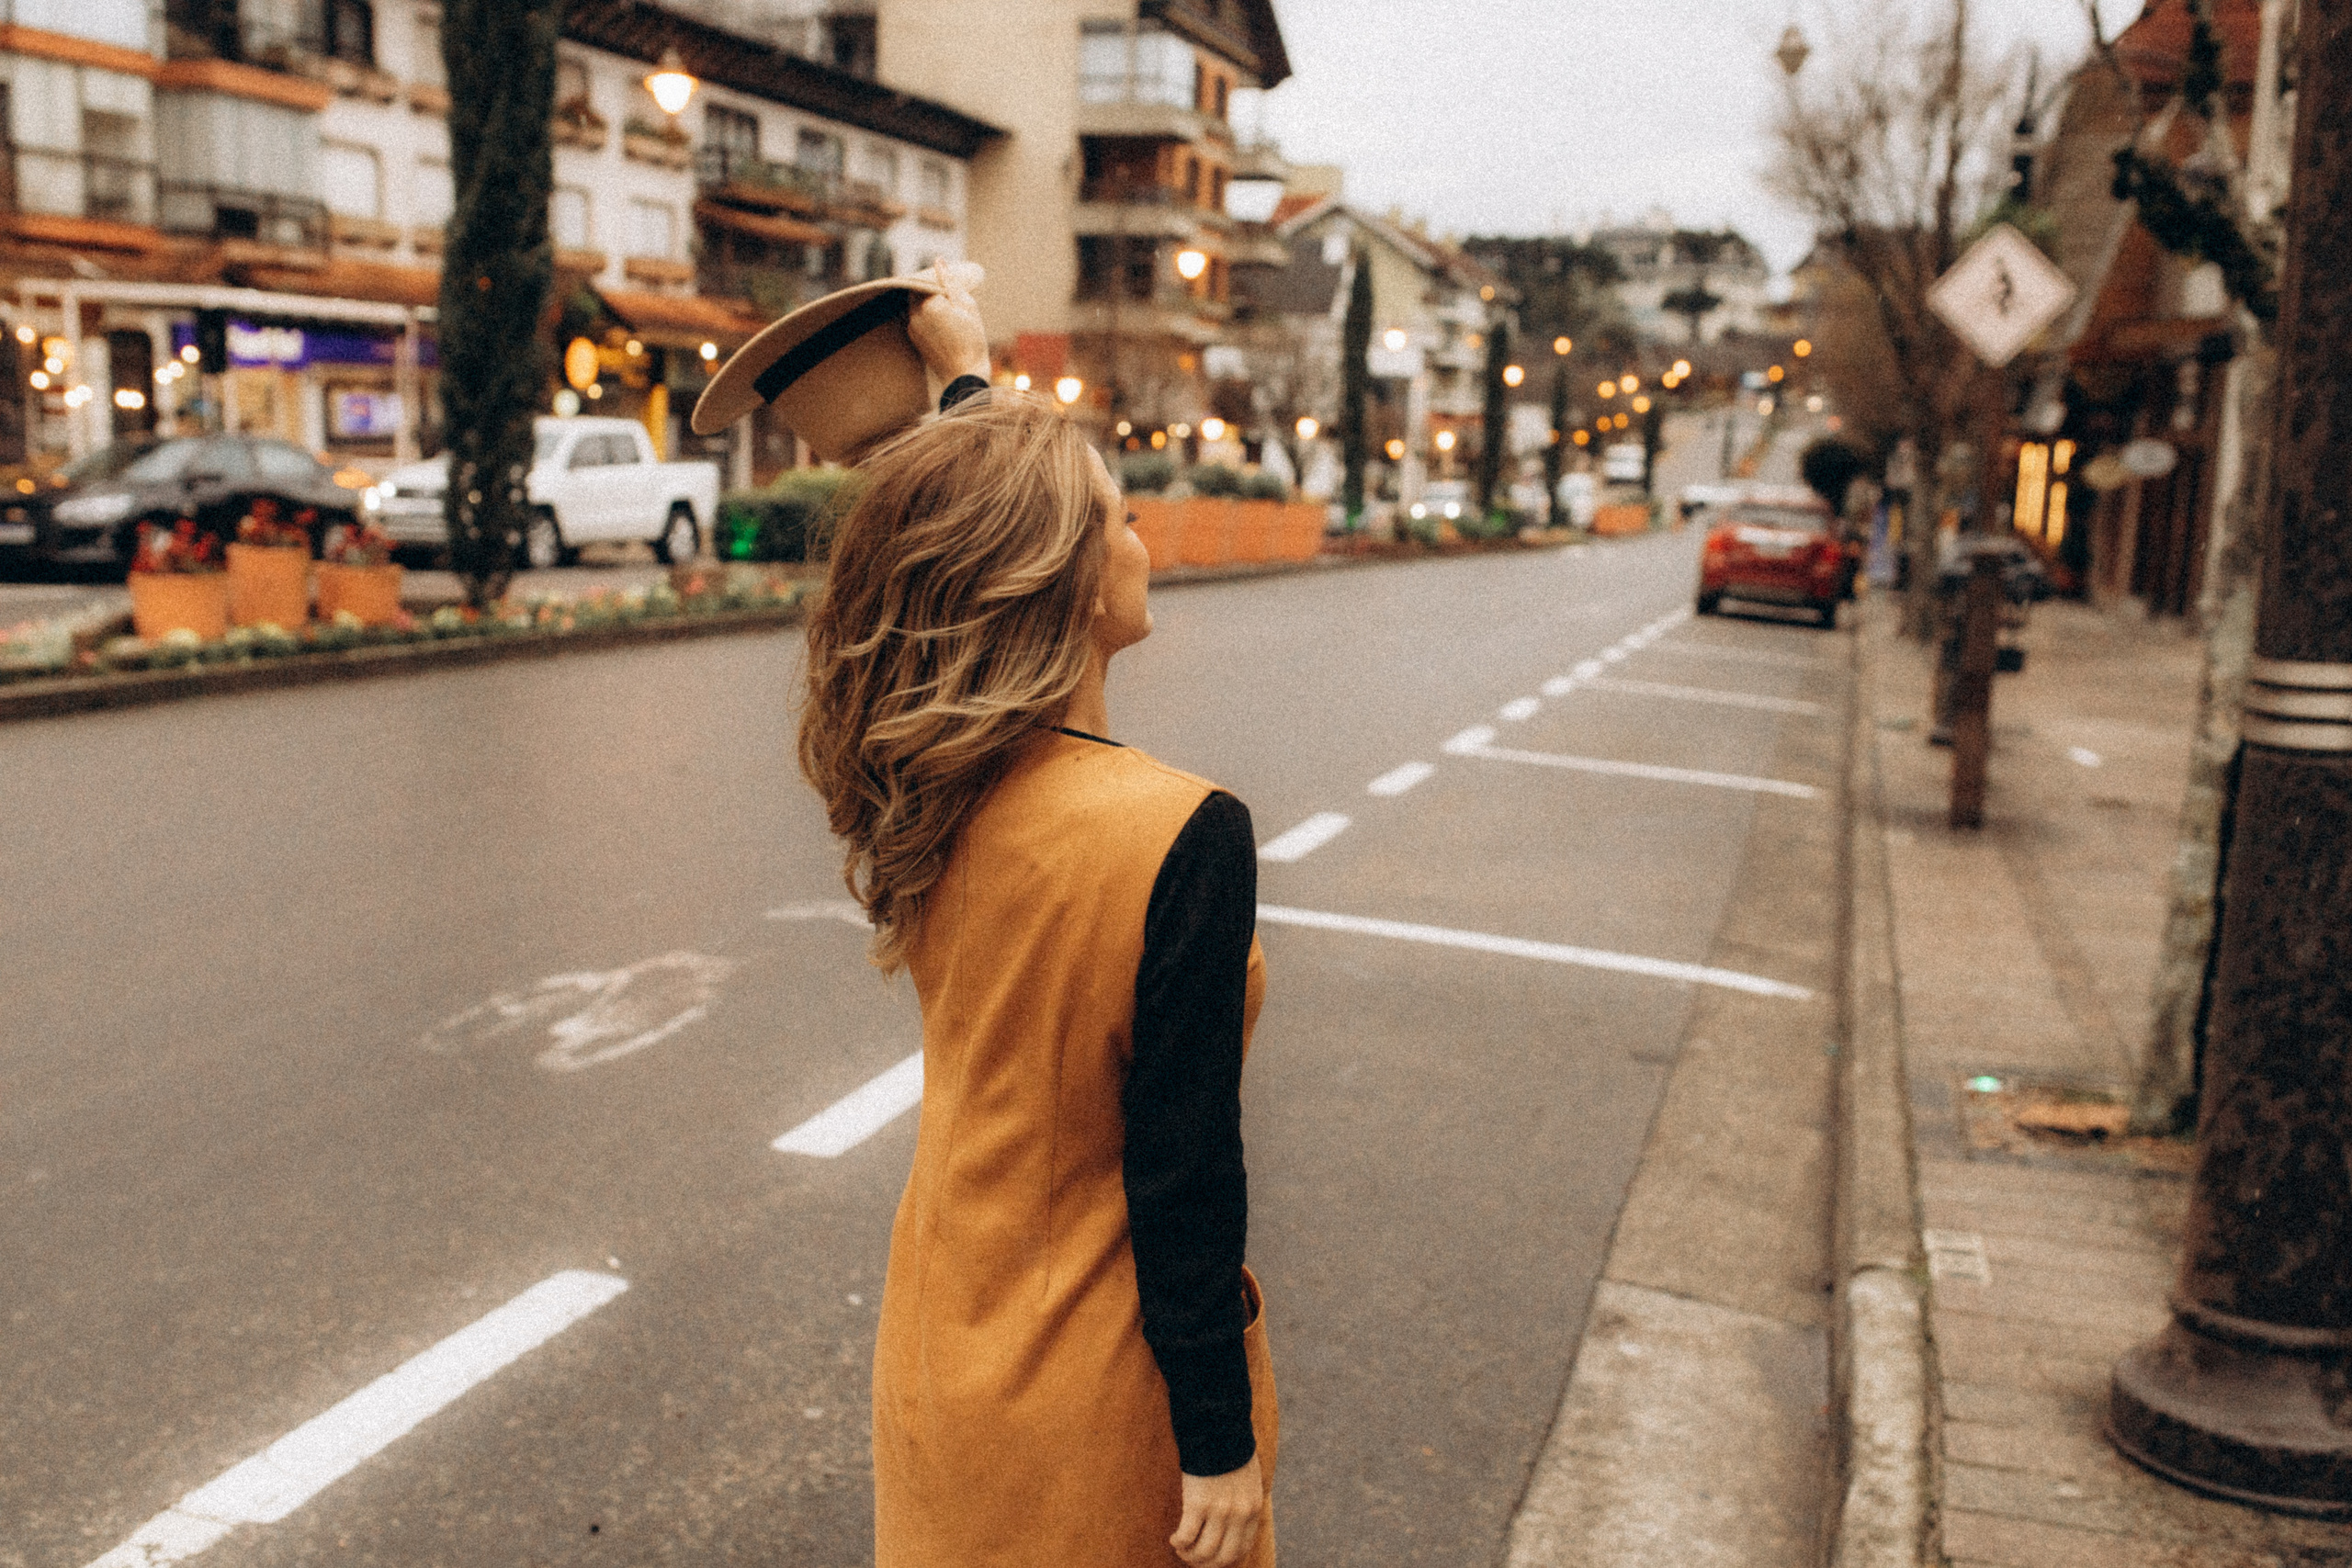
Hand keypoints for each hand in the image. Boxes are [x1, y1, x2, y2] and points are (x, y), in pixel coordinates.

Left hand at [909, 259, 989, 394]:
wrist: (964, 376)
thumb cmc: (971, 341)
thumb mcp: (967, 306)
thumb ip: (951, 282)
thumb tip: (939, 261)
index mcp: (928, 303)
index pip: (925, 279)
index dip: (937, 279)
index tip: (950, 285)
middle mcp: (914, 314)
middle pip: (917, 291)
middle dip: (931, 290)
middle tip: (950, 297)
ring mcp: (912, 327)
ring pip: (916, 304)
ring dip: (929, 303)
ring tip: (949, 312)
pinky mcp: (913, 338)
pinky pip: (917, 318)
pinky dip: (927, 316)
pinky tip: (944, 325)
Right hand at [1170, 1454, 1263, 1567]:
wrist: (1218, 1428)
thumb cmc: (1228, 1450)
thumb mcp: (1248, 1479)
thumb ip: (1243, 1501)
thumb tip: (1232, 1522)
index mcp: (1253, 1509)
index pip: (1241, 1549)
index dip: (1223, 1560)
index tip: (1210, 1559)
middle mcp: (1240, 1514)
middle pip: (1224, 1557)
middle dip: (1206, 1564)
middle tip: (1192, 1559)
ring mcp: (1220, 1511)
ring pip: (1204, 1551)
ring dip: (1189, 1555)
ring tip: (1181, 1548)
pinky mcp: (1198, 1503)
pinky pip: (1187, 1536)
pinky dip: (1179, 1542)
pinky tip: (1174, 1539)